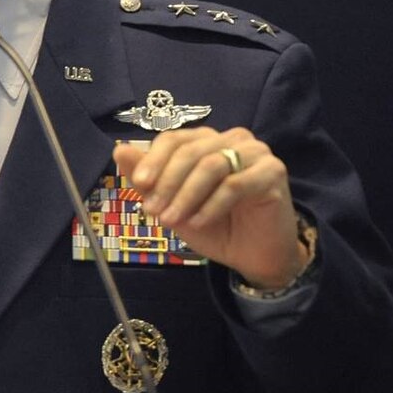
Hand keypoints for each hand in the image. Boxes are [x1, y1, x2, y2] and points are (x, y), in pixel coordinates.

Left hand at [113, 128, 305, 289]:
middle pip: (190, 151)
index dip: (153, 160)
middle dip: (167, 183)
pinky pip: (234, 185)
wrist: (251, 253)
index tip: (139, 185)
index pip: (174, 139)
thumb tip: (119, 150)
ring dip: (185, 196)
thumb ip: (147, 178)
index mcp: (206, 140)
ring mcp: (256, 152)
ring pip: (211, 165)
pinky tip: (199, 222)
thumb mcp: (171, 202)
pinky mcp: (273, 172)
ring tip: (171, 220)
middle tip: (153, 211)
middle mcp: (232, 138)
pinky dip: (211, 205)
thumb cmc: (212, 223)